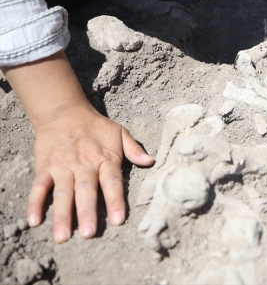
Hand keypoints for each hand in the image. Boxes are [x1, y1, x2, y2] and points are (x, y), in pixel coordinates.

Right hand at [1, 51, 153, 242]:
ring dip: (63, 215)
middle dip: (87, 212)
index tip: (118, 220)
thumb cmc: (96, 126)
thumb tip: (151, 161)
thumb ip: (134, 149)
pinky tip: (33, 221)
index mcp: (105, 158)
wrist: (64, 112)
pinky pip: (39, 186)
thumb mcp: (119, 132)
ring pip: (63, 193)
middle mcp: (84, 165)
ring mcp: (63, 167)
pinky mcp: (45, 167)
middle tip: (88, 234)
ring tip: (63, 236)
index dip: (115, 201)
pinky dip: (35, 203)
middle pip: (86, 191)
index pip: (112, 182)